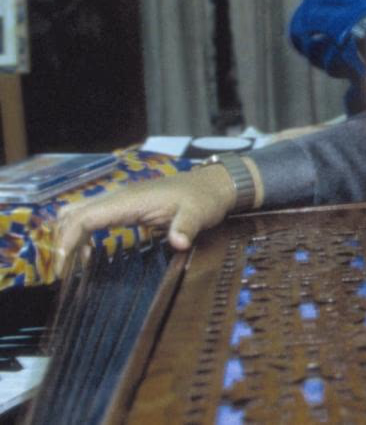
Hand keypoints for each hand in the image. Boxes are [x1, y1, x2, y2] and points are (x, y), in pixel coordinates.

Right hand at [52, 165, 238, 277]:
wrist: (211, 185)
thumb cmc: (203, 198)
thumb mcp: (198, 214)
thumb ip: (186, 227)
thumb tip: (179, 243)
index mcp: (129, 200)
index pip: (85, 217)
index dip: (69, 241)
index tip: (64, 268)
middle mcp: (118, 198)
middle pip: (73, 214)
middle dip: (62, 241)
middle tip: (65, 273)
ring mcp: (119, 200)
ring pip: (78, 213)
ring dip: (69, 236)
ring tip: (74, 265)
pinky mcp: (123, 206)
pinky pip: (91, 216)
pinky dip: (80, 233)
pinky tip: (89, 253)